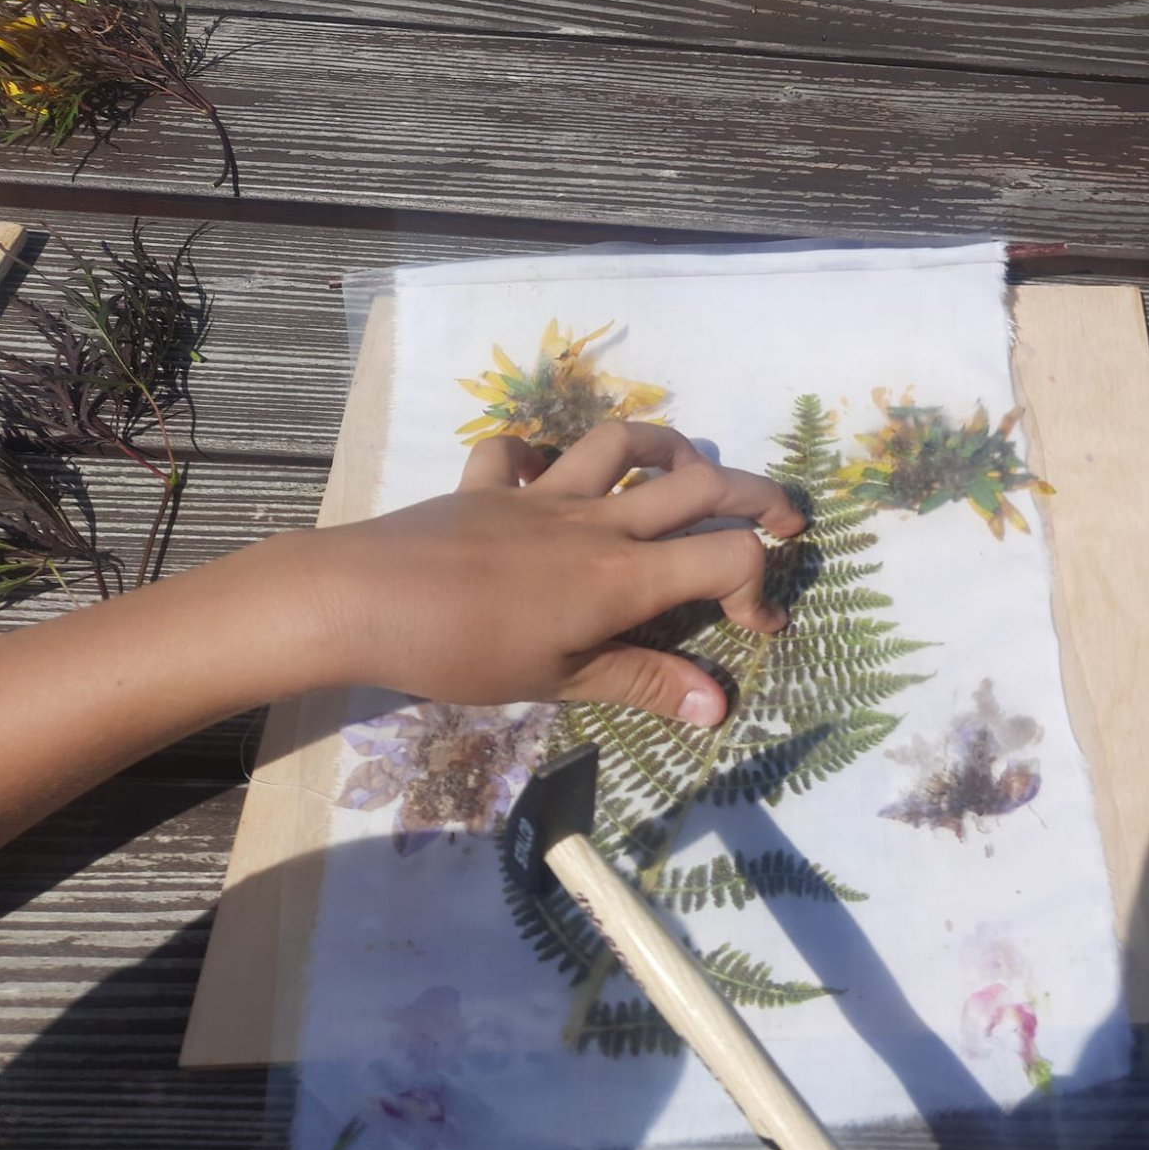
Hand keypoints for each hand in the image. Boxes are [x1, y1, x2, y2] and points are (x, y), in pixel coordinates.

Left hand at [303, 421, 804, 724]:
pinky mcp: (490, 484)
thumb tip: (719, 707)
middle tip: (787, 519)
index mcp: (623, 576)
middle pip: (701, 482)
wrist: (361, 599)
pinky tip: (540, 474)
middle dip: (760, 494)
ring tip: (686, 468)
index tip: (756, 628)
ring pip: (624, 442)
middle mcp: (598, 522)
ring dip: (667, 446)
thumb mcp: (560, 683)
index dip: (759, 588)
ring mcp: (544, 495)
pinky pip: (519, 450)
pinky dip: (537, 454)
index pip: (726, 557)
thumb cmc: (463, 652)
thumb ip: (643, 683)